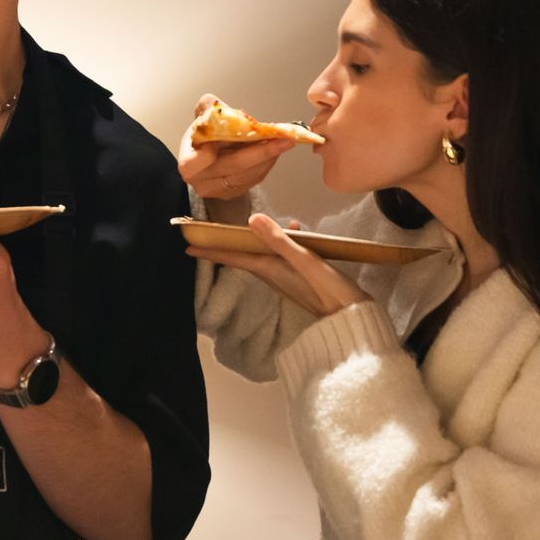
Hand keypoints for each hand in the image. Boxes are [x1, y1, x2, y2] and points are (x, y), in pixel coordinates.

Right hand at [176, 94, 295, 210]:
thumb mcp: (202, 118)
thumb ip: (207, 108)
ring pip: (248, 174)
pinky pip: (255, 179)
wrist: (210, 157)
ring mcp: (219, 190)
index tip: (226, 139)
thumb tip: (213, 104)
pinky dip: (267, 163)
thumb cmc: (205, 138)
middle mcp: (202, 181)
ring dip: (269, 156)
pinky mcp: (235, 193)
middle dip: (261, 150)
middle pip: (233, 166)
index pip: (192, 164)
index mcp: (188, 163)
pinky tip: (274, 150)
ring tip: (283, 141)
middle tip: (283, 138)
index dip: (208, 154)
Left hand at [186, 212, 371, 316]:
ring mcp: (288, 278)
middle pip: (244, 255)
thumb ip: (280, 241)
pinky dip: (284, 242)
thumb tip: (252, 219)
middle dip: (227, 243)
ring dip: (256, 239)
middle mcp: (274, 275)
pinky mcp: (302, 279)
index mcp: (270, 270)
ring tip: (256, 223)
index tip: (187, 247)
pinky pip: (283, 256)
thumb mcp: (305, 260)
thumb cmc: (329, 290)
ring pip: (264, 254)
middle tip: (209, 233)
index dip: (211, 251)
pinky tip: (298, 231)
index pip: (234, 257)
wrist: (351, 319)